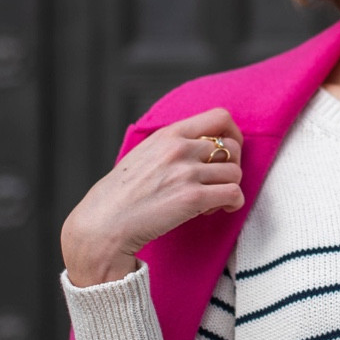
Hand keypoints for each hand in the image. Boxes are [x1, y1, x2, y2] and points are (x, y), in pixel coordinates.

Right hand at [61, 109, 243, 285]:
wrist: (104, 222)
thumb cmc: (122, 194)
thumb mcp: (144, 154)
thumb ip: (172, 145)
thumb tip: (202, 145)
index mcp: (169, 134)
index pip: (220, 117)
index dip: (233, 134)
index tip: (228, 151)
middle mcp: (180, 148)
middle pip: (233, 147)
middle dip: (231, 166)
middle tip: (215, 183)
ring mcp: (187, 172)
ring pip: (235, 172)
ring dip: (228, 188)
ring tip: (210, 201)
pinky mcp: (193, 198)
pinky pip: (234, 194)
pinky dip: (233, 203)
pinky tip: (217, 210)